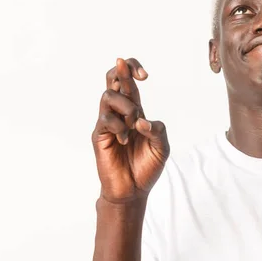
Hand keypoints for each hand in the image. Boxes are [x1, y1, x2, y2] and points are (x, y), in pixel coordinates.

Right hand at [92, 58, 169, 202]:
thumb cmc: (147, 167)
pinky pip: (105, 120)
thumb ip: (157, 130)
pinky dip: (118, 126)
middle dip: (123, 71)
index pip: (129, 82)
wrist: (133, 191)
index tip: (145, 75)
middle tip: (141, 77)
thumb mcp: (162, 147)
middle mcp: (120, 113)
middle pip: (112, 79)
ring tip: (134, 123)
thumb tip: (141, 121)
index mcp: (135, 111)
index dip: (133, 69)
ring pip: (108, 96)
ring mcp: (108, 123)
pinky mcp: (99, 136)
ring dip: (126, 106)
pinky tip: (125, 139)